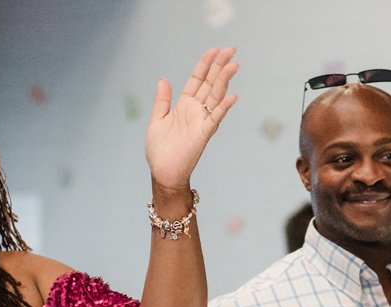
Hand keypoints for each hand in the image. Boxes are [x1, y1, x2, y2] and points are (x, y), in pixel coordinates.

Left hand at [145, 47, 239, 192]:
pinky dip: (224, 108)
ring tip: (233, 65)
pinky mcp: (203, 134)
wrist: (162, 173)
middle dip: (220, 66)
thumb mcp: (157, 120)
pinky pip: (215, 118)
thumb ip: (162, 100)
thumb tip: (163, 79)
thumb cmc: (160, 150)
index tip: (214, 50)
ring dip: (224, 81)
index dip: (205, 64)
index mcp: (184, 105)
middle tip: (231, 50)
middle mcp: (196, 110)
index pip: (197, 79)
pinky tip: (233, 96)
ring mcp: (201, 121)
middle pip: (210, 83)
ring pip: (216, 96)